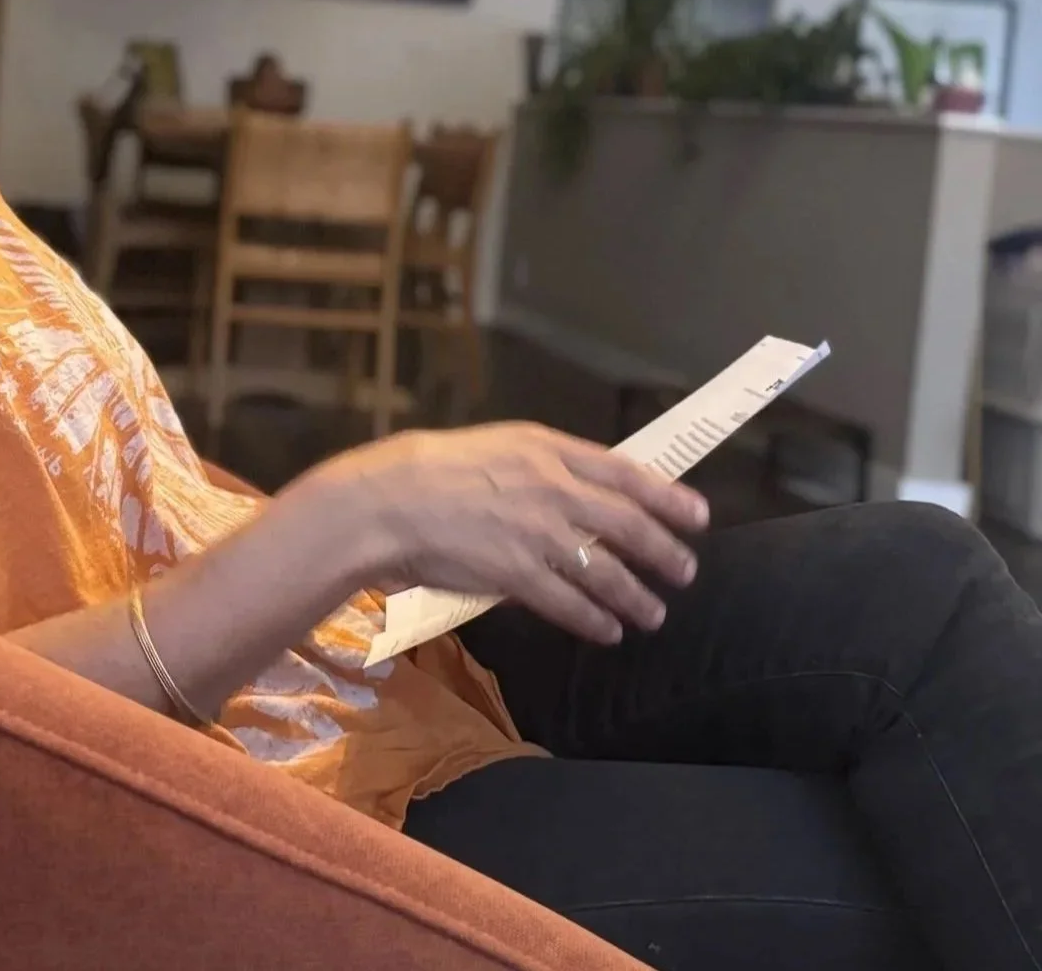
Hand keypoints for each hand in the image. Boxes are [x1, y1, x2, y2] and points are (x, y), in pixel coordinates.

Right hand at [316, 424, 709, 645]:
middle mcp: (552, 488)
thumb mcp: (492, 449)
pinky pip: (571, 605)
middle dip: (665, 552)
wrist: (383, 503)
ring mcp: (538, 534)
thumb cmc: (427, 469)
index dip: (668, 496)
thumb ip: (537, 468)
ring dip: (638, 597)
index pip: (626, 472)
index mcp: (545, 449)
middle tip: (685, 570)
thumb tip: (576, 495)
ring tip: (654, 613)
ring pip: (609, 571)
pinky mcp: (518, 575)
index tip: (697, 514)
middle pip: (630, 524)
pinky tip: (609, 631)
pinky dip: (597, 621)